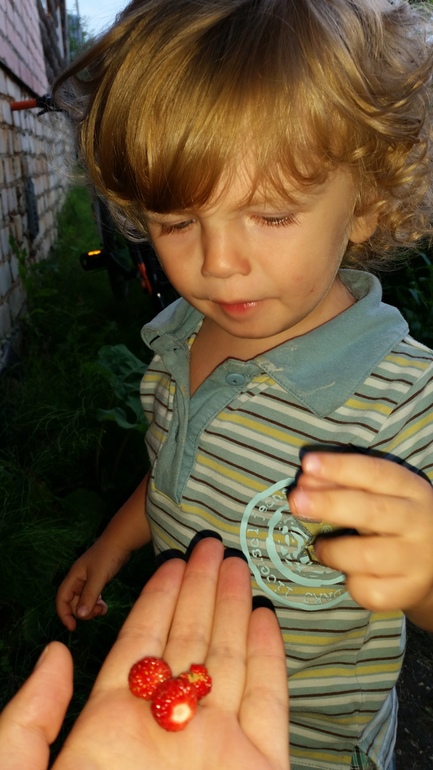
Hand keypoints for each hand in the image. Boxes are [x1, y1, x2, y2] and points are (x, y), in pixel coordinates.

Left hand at [2, 538, 289, 769]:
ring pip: (230, 662)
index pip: (142, 643)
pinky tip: (265, 618)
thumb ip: (28, 718)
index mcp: (112, 726)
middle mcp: (168, 727)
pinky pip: (269, 704)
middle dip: (200, 591)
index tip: (173, 560)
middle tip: (211, 546)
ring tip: (236, 567)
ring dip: (234, 611)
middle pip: (189, 642)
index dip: (158, 598)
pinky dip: (271, 660)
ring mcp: (216, 747)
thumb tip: (56, 651)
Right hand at [56, 538, 129, 630]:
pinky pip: (92, 597)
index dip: (64, 614)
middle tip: (97, 613)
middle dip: (82, 611)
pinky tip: (104, 606)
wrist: (121, 542)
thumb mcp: (98, 578)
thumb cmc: (108, 557)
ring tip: (102, 609)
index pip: (62, 598)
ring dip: (91, 609)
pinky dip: (96, 604)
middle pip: (73, 602)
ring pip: (83, 601)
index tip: (72, 627)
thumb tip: (80, 616)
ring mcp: (87, 580)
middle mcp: (78, 579)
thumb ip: (89, 596)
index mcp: (74, 577)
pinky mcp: (97, 580)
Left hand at [289, 452, 432, 620]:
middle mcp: (418, 522)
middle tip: (296, 501)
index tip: (308, 463)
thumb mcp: (378, 495)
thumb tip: (305, 481)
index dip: (340, 467)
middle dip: (329, 504)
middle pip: (371, 511)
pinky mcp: (407, 591)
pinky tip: (349, 573)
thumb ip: (343, 485)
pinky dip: (350, 581)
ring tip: (320, 546)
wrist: (432, 564)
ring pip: (365, 556)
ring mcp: (416, 560)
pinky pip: (368, 589)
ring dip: (332, 550)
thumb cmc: (394, 520)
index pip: (376, 473)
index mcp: (411, 490)